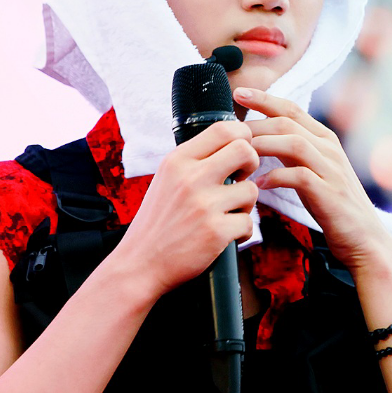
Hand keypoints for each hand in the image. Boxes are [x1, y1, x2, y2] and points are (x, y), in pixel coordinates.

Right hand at [114, 120, 259, 297]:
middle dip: (251, 164)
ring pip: (251, 190)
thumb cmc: (157, 220)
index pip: (223, 128)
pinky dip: (242, 231)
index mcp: (177, 160)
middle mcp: (191, 177)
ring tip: (227, 214)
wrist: (140, 263)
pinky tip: (225, 236)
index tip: (239, 154)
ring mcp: (204, 205)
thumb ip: (194, 160)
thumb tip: (232, 142)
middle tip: (240, 179)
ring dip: (245, 204)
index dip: (242, 137)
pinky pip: (249, 223)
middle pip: (244, 150)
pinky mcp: (215, 232)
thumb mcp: (166, 178)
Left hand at [233, 87, 391, 273]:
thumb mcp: (310, 168)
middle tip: (230, 129)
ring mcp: (331, 169)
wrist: (364, 237)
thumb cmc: (330, 203)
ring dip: (263, 146)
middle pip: (288, 122)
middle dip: (256, 121)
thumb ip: (289, 150)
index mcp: (323, 138)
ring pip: (294, 143)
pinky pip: (299, 177)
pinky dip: (275, 178)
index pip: (291, 108)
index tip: (239, 92)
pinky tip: (257, 186)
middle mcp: (329, 148)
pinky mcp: (330, 193)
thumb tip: (257, 136)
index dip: (264, 98)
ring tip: (241, 154)